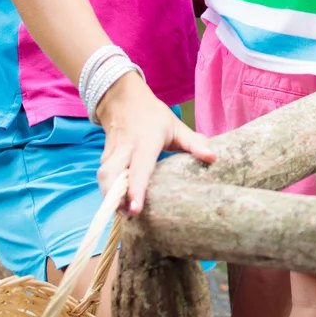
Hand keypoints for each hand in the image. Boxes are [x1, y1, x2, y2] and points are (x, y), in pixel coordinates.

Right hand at [97, 73, 214, 214]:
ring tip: (124, 214)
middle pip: (112, 176)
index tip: (136, 210)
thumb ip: (194, 143)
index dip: (136, 190)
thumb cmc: (153, 116)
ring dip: (109, 197)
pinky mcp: (104, 158)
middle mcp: (125, 149)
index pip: (139, 169)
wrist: (122, 99)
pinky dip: (108, 191)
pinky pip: (103, 177)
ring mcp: (112, 153)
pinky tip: (118, 204)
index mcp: (145, 141)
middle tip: (129, 216)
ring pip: (104, 178)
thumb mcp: (176, 126)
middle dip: (115, 198)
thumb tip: (213, 158)